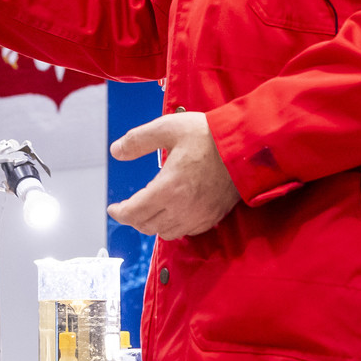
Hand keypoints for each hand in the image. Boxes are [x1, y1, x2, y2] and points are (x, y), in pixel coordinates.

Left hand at [107, 112, 240, 239]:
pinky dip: (173, 226)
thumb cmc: (208, 135)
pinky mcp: (213, 217)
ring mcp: (199, 216)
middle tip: (129, 208)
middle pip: (147, 226)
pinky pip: (187, 232)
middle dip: (133, 219)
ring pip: (166, 233)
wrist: (247, 146)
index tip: (113, 209)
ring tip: (149, 211)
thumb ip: (138, 140)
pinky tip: (173, 213)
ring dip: (153, 224)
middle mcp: (182, 209)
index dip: (119, 213)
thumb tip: (116, 151)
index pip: (134, 213)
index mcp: (168, 188)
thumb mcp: (168, 128)